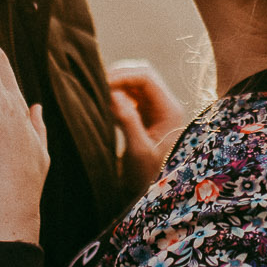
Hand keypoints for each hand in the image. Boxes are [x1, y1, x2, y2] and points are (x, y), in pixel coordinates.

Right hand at [106, 59, 186, 189]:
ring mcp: (156, 108)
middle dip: (119, 75)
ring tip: (98, 94)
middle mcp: (165, 105)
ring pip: (135, 82)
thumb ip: (127, 121)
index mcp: (170, 110)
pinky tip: (104, 104)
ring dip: (117, 84)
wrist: (151, 191)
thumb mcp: (138, 151)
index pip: (147, 78)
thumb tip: (113, 94)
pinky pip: (130, 94)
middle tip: (97, 86)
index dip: (123, 75)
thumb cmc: (147, 176)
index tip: (101, 84)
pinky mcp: (145, 114)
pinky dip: (116, 94)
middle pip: (142, 75)